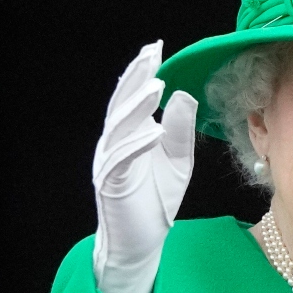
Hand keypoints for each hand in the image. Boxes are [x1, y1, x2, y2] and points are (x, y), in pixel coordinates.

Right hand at [91, 40, 196, 292]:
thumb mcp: (177, 160)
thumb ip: (179, 130)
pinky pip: (123, 160)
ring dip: (137, 107)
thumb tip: (183, 95)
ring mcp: (110, 165)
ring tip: (155, 86)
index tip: (156, 50)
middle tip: (150, 54)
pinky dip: (137, 144)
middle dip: (136, 78)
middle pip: (122, 105)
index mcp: (128, 137)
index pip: (133, 99)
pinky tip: (153, 130)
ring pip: (120, 128)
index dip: (142, 74)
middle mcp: (114, 146)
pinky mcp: (112, 186)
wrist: (142, 243)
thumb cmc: (156, 201)